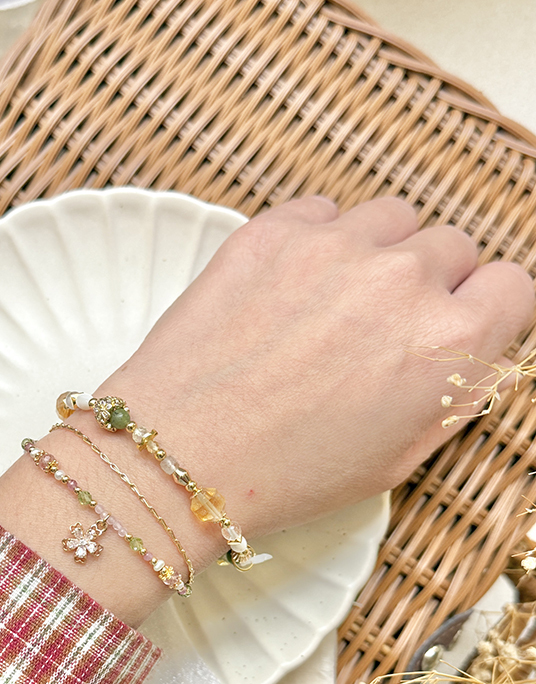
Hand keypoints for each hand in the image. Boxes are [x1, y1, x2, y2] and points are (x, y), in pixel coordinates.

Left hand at [0, 196, 533, 625]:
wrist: (181, 456)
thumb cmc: (287, 473)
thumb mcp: (399, 456)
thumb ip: (455, 388)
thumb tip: (477, 345)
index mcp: (449, 343)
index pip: (513, 284)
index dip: (484, 309)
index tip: (458, 324)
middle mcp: (404, 280)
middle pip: (452, 247)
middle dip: (428, 284)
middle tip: (378, 329)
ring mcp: (337, 246)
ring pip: (393, 219)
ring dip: (377, 253)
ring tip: (331, 305)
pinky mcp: (276, 230)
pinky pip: (325, 210)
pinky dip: (318, 240)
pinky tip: (288, 290)